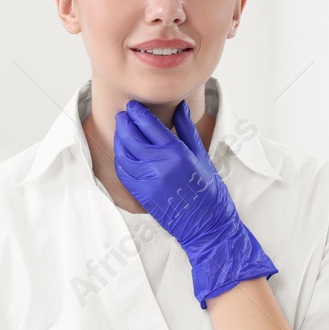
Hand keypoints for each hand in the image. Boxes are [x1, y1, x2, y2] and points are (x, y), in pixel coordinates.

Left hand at [113, 99, 276, 306]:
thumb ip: (186, 129)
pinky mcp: (142, 195)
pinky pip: (124, 173)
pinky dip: (120, 159)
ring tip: (121, 131)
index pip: (149, 125)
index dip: (137, 113)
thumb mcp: (201, 155)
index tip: (132, 106)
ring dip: (120, 140)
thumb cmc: (209, 189)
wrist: (207, 224)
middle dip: (125, 123)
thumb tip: (180, 106)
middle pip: (132, 137)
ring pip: (124, 154)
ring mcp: (148, 181)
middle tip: (123, 116)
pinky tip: (123, 152)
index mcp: (176, 152)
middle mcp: (160, 164)